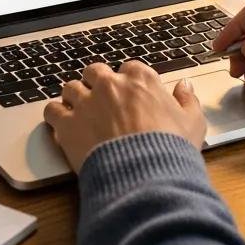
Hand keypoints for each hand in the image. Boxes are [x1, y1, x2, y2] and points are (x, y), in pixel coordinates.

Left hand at [43, 61, 206, 172]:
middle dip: (96, 84)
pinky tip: (60, 125)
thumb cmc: (170, 149)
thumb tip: (185, 86)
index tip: (128, 95)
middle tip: (100, 102)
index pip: (129, 68)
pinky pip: (52, 110)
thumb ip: (188, 100)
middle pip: (94, 72)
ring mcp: (86, 102)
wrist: (145, 176)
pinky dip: (55, 116)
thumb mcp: (192, 122)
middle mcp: (110, 84)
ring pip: (70, 88)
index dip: (127, 82)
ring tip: (78, 113)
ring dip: (73, 98)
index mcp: (140, 79)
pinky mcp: (67, 124)